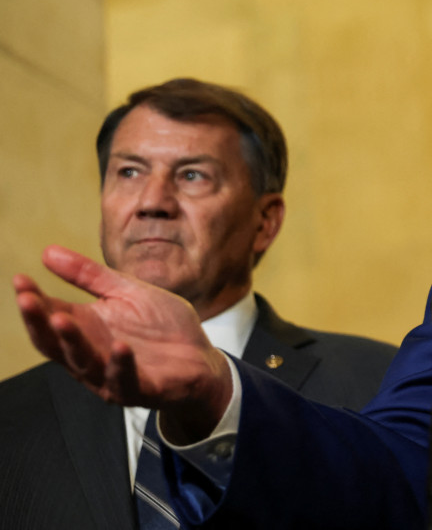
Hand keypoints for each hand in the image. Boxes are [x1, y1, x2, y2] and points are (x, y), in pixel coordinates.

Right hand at [14, 245, 232, 442]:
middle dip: (38, 320)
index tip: (20, 279)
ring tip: (60, 318)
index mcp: (86, 329)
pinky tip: (119, 346)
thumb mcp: (128, 292)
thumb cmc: (163, 328)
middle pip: (54, 342)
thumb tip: (48, 252)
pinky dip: (120, 363)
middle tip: (27, 298)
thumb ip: (90, 275)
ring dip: (71, 341)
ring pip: (83, 362)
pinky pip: (125, 379)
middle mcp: (91, 354)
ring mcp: (111, 374)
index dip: (33, 299)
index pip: (50, 314)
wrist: (202, 360)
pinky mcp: (140, 388)